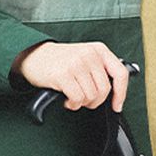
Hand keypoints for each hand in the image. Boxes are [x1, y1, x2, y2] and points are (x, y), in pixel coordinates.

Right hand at [11, 41, 128, 111]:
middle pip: (104, 90)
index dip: (121, 93)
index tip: (117, 105)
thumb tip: (116, 92)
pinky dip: (72, 104)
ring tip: (72, 95)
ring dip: (81, 102)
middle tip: (84, 99)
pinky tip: (66, 98)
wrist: (34, 56)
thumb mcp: (85, 57)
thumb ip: (100, 70)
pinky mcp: (63, 74)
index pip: (120, 73)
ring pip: (91, 96)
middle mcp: (89, 54)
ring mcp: (77, 64)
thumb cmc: (61, 60)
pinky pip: (77, 99)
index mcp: (99, 50)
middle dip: (94, 101)